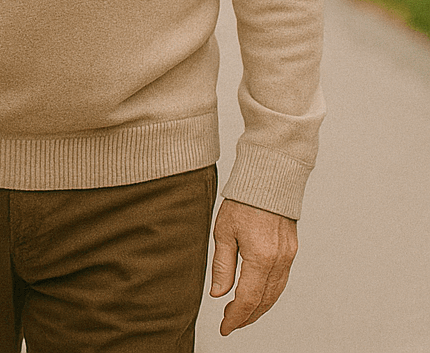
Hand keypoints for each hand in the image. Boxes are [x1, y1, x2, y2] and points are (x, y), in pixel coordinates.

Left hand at [209, 198, 298, 334]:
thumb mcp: (223, 232)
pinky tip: (257, 297)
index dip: (235, 317)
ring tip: (241, 315)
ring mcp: (288, 257)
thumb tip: (218, 294)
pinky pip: (282, 281)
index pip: (247, 299)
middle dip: (247, 317)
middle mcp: (279, 261)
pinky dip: (269, 294)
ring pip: (275, 293)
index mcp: (260, 257)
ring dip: (259, 308)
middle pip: (264, 301)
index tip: (225, 327)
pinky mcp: (291, 252)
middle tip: (230, 324)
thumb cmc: (242, 203)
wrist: (268, 181)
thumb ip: (222, 266)